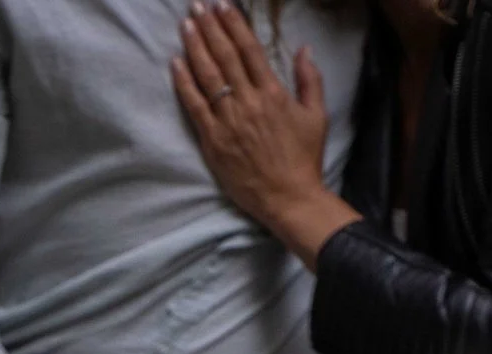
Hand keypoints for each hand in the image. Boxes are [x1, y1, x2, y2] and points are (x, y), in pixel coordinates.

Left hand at [173, 2, 356, 265]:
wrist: (288, 197)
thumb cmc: (304, 159)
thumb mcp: (316, 116)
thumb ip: (310, 80)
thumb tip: (303, 49)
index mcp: (273, 93)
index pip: (249, 50)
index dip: (234, 25)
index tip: (223, 5)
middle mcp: (249, 102)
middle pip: (225, 56)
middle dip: (211, 28)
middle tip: (197, 6)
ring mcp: (229, 121)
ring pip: (208, 76)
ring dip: (195, 47)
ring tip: (186, 24)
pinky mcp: (213, 140)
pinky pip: (195, 106)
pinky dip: (184, 83)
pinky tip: (175, 62)